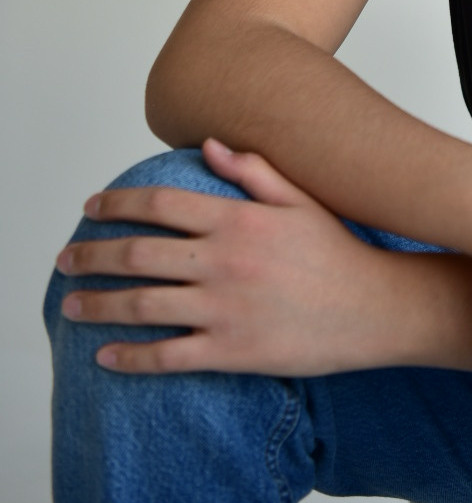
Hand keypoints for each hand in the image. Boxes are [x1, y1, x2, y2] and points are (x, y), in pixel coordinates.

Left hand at [55, 139, 407, 376]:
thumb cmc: (339, 252)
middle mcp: (224, 261)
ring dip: (97, 305)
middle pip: (138, 255)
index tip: (91, 208)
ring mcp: (225, 309)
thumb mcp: (300, 199)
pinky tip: (105, 356)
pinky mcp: (232, 351)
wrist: (376, 308)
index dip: (118, 205)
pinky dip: (130, 357)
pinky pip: (168, 356)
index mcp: (238, 219)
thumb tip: (209, 146)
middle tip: (64, 258)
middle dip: (91, 256)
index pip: (160, 206)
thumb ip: (253, 171)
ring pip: (142, 306)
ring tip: (70, 305)